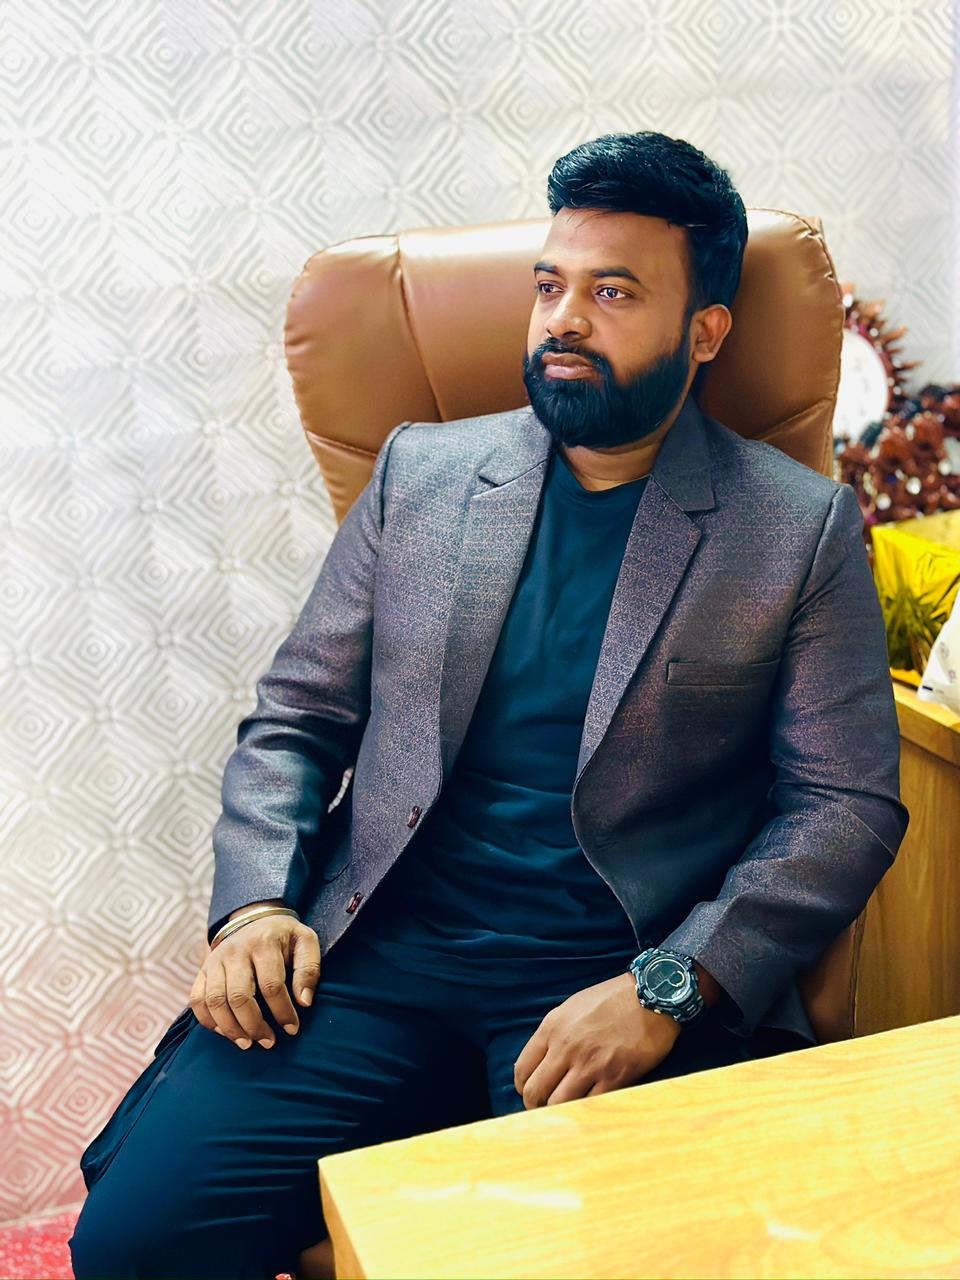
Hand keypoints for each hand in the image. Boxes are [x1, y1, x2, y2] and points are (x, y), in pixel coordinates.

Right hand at [189, 903, 320, 1049]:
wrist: (254, 918)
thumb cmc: (284, 937)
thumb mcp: (305, 942)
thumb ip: (308, 969)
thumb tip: (304, 1002)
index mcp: (263, 943)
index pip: (271, 985)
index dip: (282, 1012)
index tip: (292, 1029)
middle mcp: (235, 952)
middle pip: (239, 996)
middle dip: (254, 1026)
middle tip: (268, 1042)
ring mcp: (215, 961)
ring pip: (215, 1001)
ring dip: (231, 1029)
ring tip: (248, 1043)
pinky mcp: (203, 970)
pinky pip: (197, 1000)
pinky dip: (208, 1021)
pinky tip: (226, 1032)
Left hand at [513, 972, 681, 1107]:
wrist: (652, 995)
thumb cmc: (612, 999)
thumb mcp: (572, 1008)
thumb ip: (554, 1034)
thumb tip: (541, 1064)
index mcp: (552, 1027)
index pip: (522, 1069)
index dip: (523, 1087)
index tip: (531, 1093)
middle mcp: (567, 1047)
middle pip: (535, 1091)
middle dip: (536, 1105)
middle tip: (544, 1110)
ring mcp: (591, 1064)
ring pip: (559, 1104)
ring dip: (560, 1113)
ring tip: (566, 1113)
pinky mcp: (615, 1077)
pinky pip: (591, 1106)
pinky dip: (587, 1111)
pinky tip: (589, 1109)